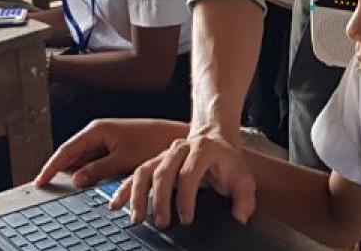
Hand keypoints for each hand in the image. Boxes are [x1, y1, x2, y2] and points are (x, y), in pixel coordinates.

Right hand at [36, 119, 186, 188]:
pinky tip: (86, 182)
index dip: (51, 167)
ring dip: (75, 172)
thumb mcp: (123, 161)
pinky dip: (89, 171)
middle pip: (71, 154)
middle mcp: (98, 132)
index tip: (40, 181)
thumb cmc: (153, 144)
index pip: (65, 150)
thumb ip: (96, 171)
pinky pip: (94, 161)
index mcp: (97, 130)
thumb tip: (75, 180)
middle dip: (60, 170)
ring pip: (83, 159)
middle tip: (48, 187)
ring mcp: (106, 139)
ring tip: (63, 186)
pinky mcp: (114, 146)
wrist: (176, 138)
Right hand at [114, 131, 255, 228]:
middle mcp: (180, 149)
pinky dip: (124, 189)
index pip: (189, 174)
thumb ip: (244, 199)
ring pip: (144, 171)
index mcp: (203, 150)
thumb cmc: (227, 161)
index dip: (186, 198)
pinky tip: (116, 204)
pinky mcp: (153, 161)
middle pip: (163, 172)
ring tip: (136, 218)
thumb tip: (239, 217)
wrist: (214, 137)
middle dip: (160, 200)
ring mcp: (163, 154)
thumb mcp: (243, 178)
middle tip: (162, 223)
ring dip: (138, 196)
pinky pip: (134, 173)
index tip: (186, 219)